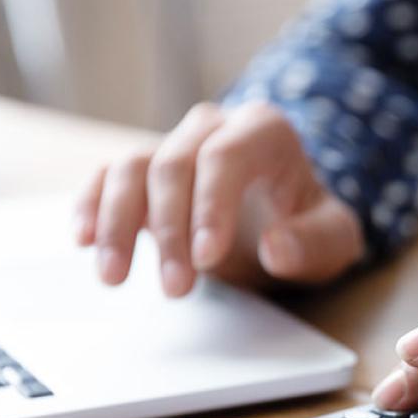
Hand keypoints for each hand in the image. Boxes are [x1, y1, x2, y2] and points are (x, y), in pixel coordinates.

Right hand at [75, 101, 363, 295]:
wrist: (285, 218)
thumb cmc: (308, 225)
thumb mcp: (334, 240)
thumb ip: (315, 244)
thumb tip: (277, 249)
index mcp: (264, 131)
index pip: (226, 156)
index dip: (210, 205)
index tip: (206, 258)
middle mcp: (213, 127)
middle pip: (174, 165)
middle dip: (171, 230)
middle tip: (176, 289)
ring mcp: (174, 145)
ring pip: (130, 168)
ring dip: (117, 224)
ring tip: (115, 278)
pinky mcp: (143, 171)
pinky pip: (106, 177)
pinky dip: (91, 206)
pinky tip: (83, 242)